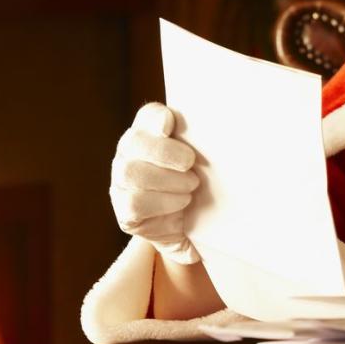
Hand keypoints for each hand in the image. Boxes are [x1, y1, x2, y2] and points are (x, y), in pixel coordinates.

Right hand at [110, 102, 201, 264]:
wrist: (196, 228)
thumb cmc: (203, 183)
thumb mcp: (206, 160)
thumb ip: (204, 141)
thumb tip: (222, 127)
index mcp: (151, 133)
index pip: (148, 115)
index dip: (156, 117)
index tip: (169, 124)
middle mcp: (130, 153)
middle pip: (135, 142)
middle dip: (165, 152)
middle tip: (190, 163)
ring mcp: (122, 181)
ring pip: (132, 173)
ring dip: (168, 181)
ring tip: (190, 187)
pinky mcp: (124, 210)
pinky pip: (136, 203)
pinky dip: (163, 203)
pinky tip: (181, 203)